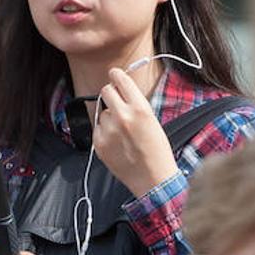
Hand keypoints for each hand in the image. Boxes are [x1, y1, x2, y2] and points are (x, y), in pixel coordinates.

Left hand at [93, 67, 179, 198]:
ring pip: (102, 112)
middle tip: (117, 105)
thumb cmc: (157, 151)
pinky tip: (117, 143)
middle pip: (106, 91)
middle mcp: (122, 116)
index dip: (116, 75)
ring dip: (109, 118)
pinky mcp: (99, 143)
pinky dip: (104, 133)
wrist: (153, 179)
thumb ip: (135, 104)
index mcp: (140, 108)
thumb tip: (121, 89)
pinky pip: (98, 128)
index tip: (114, 75)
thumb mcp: (152, 120)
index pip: (120, 79)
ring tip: (123, 134)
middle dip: (111, 95)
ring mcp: (109, 130)